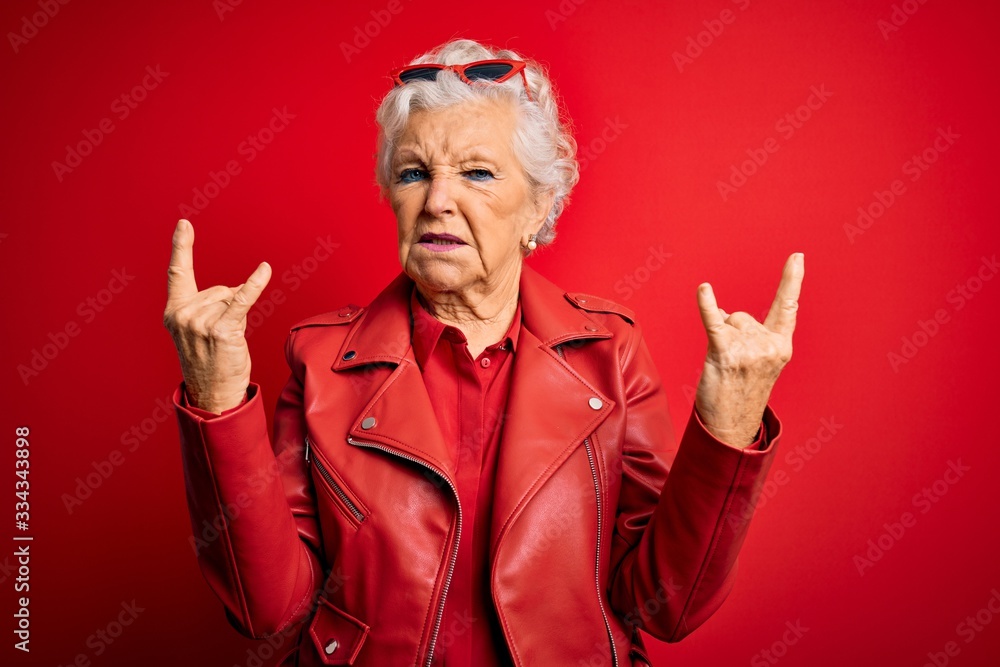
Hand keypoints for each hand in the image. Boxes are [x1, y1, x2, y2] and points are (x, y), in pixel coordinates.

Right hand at [163, 219, 271, 413]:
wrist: (212, 394)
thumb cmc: (209, 362)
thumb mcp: (198, 330)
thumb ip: (208, 305)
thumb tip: (235, 290)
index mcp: (173, 311)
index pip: (178, 273)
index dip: (182, 246)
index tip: (184, 224)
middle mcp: (183, 315)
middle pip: (220, 290)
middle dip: (228, 308)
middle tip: (219, 338)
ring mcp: (200, 322)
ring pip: (232, 298)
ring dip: (237, 317)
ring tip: (226, 342)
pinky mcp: (222, 330)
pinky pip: (242, 300)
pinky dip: (255, 285)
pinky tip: (264, 270)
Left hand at [694, 253, 803, 446]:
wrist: (730, 427)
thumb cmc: (741, 393)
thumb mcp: (757, 363)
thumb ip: (749, 335)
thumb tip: (723, 310)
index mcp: (781, 347)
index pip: (787, 307)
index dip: (791, 280)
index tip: (797, 257)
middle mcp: (769, 346)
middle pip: (741, 315)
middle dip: (732, 333)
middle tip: (733, 366)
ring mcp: (749, 350)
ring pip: (727, 320)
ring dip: (720, 338)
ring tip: (723, 367)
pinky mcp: (725, 353)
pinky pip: (714, 321)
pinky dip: (706, 304)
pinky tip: (704, 289)